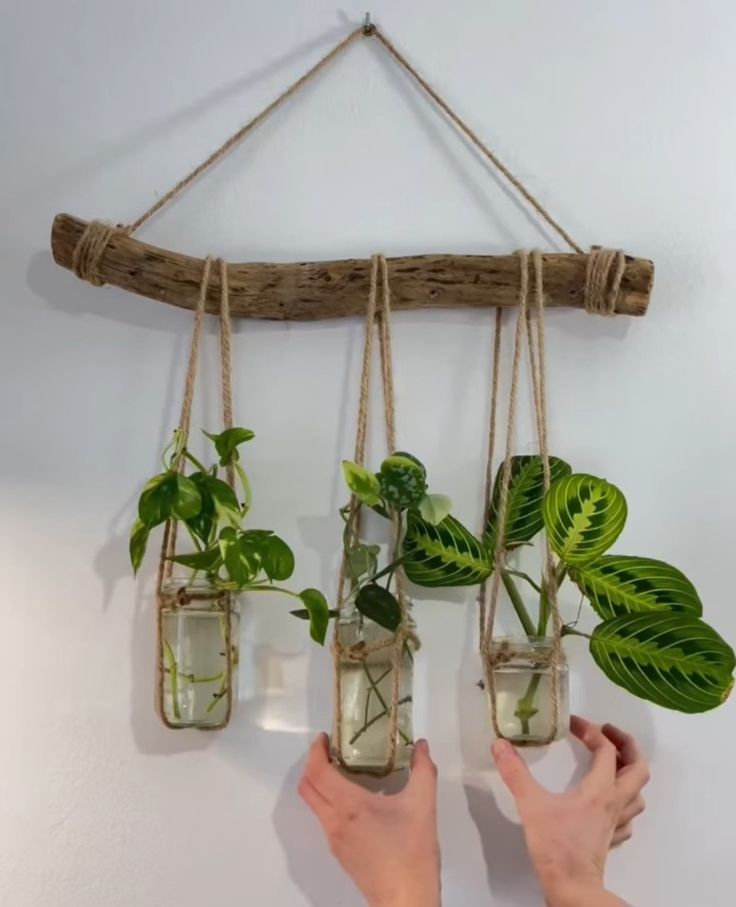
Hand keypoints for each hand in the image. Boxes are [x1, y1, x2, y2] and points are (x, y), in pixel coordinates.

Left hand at [298, 734, 440, 906]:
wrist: (406, 900)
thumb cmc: (411, 851)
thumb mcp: (423, 805)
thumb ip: (423, 770)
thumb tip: (421, 745)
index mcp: (349, 806)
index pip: (317, 773)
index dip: (315, 752)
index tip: (325, 737)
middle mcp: (334, 822)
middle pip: (308, 788)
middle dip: (313, 765)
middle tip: (331, 751)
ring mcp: (335, 840)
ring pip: (315, 805)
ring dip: (320, 784)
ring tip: (344, 771)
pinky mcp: (341, 854)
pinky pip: (326, 820)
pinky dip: (330, 802)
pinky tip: (356, 801)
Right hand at [492, 716, 648, 906]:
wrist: (573, 888)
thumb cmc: (556, 846)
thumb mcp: (531, 805)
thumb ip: (515, 773)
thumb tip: (500, 744)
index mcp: (600, 790)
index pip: (606, 750)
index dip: (591, 731)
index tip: (572, 723)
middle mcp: (615, 802)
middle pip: (638, 768)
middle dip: (627, 745)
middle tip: (606, 733)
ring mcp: (617, 823)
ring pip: (638, 792)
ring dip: (629, 773)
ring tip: (611, 763)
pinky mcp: (612, 839)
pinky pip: (627, 816)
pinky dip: (623, 802)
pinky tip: (608, 802)